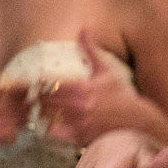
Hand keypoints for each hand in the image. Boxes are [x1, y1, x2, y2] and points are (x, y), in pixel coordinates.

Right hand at [0, 18, 25, 146]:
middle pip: (24, 107)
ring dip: (22, 117)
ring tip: (17, 111)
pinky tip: (6, 123)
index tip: (32, 87)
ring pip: (19, 123)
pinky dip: (12, 131)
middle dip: (29, 104)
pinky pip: (11, 136)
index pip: (21, 89)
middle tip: (30, 101)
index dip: (30, 89)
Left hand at [36, 31, 162, 146]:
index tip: (34, 83)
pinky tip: (50, 124)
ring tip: (37, 110)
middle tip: (30, 97)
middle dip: (36, 99)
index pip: (49, 85)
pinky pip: (56, 134)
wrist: (138, 122)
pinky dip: (49, 129)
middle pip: (44, 102)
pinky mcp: (79, 138)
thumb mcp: (106, 72)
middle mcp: (78, 107)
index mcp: (82, 88)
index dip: (38, 84)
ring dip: (40, 113)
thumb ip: (91, 51)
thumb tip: (84, 29)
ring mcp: (78, 124)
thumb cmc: (121, 96)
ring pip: (47, 118)